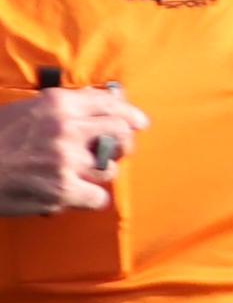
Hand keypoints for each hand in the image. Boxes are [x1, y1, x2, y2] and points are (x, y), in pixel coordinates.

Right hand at [0, 83, 145, 214]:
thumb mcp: (24, 111)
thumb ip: (58, 110)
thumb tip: (94, 111)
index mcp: (56, 104)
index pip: (109, 103)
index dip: (129, 114)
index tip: (139, 122)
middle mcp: (67, 129)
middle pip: (120, 135)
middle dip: (123, 144)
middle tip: (115, 151)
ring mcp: (67, 161)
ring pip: (109, 169)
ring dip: (98, 174)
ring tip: (77, 175)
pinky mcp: (63, 191)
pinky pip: (98, 198)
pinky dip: (87, 199)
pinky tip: (70, 195)